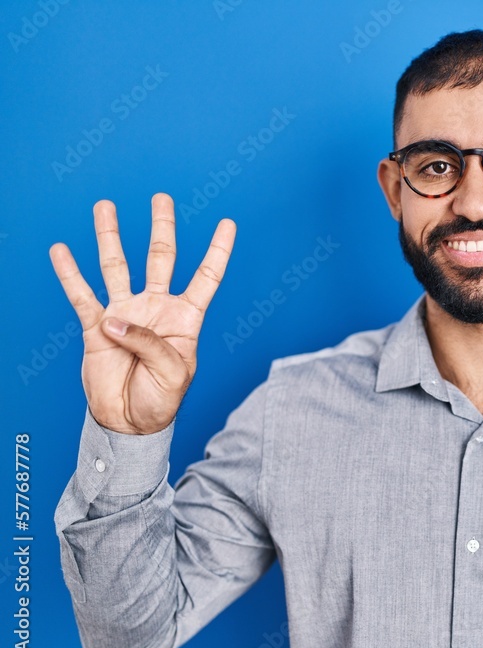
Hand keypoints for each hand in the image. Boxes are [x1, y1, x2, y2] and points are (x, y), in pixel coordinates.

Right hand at [49, 193, 235, 434]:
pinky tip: (62, 250)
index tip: (228, 223)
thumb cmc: (161, 399)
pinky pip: (81, 294)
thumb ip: (149, 343)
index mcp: (185, 318)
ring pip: (117, 266)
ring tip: (105, 206)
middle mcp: (156, 308)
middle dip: (162, 227)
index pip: (206, 277)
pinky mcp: (96, 327)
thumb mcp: (172, 373)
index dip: (217, 251)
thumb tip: (115, 319)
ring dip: (110, 236)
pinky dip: (69, 273)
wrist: (130, 421)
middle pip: (160, 258)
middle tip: (162, 198)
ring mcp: (125, 314)